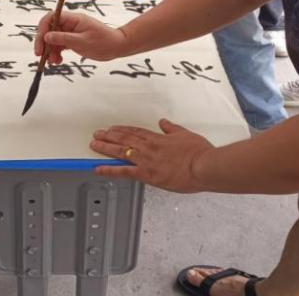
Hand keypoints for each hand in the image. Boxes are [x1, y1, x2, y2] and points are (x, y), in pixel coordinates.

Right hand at [35, 11, 130, 62]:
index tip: (41, 42)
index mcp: (73, 19)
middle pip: (49, 29)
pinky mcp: (72, 41)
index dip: (43, 28)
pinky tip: (58, 61)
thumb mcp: (83, 41)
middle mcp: (70, 24)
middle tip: (40, 55)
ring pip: (53, 39)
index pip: (52, 18)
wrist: (116, 47)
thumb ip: (64, 38)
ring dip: (50, 50)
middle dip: (44, 42)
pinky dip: (56, 53)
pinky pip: (59, 45)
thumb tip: (47, 36)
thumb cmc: (104, 41)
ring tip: (53, 62)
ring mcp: (70, 32)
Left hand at [91, 119, 213, 193]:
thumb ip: (172, 129)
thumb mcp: (185, 134)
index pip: (135, 132)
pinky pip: (123, 172)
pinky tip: (98, 168)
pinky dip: (109, 170)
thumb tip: (164, 123)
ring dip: (105, 147)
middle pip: (124, 139)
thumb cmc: (199, 152)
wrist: (204, 166)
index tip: (113, 128)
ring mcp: (146, 161)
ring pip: (120, 151)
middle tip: (97, 134)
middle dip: (109, 136)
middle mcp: (148, 147)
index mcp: (158, 138)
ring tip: (94, 145)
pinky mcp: (147, 175)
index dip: (122, 130)